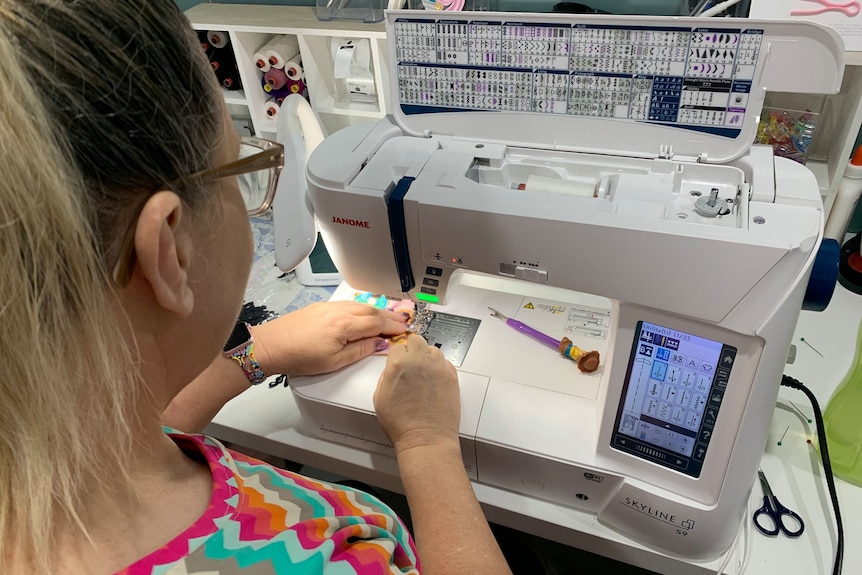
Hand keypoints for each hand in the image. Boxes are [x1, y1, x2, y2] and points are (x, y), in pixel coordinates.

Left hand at [251, 301, 408, 376]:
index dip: (393, 327)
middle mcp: (339, 311)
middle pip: (372, 311)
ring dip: (377, 311)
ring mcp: (329, 307)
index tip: (405, 330)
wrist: (271, 345)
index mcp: (345, 324)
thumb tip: (379, 344)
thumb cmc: (299, 356)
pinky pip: (349, 304)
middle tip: (403, 322)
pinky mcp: (321, 307)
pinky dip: (363, 309)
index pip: (377, 323)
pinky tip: (365, 314)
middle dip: (389, 316)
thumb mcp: (335, 361)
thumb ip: (360, 350)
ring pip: (361, 305)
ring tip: (388, 318)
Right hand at [374, 334, 460, 454]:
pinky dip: (439, 367)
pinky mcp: (451, 376)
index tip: (398, 360)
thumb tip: (392, 368)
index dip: (397, 355)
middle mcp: (419, 361)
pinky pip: (445, 362)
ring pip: (433, 349)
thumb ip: (385, 375)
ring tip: (424, 373)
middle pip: (416, 340)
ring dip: (427, 357)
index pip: (397, 346)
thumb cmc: (403, 424)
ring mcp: (438, 367)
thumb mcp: (380, 397)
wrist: (426, 438)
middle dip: (412, 349)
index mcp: (398, 364)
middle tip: (411, 363)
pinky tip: (434, 380)